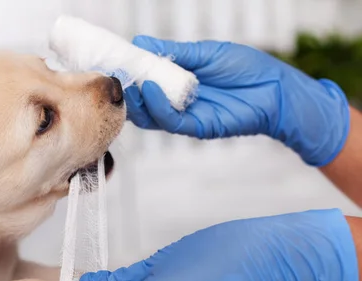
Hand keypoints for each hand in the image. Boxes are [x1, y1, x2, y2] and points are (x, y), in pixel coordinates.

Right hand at [125, 38, 349, 166]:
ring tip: (128, 83)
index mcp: (178, 82)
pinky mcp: (197, 127)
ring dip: (136, 101)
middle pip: (142, 102)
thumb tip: (140, 42)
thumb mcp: (205, 53)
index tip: (113, 61)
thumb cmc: (246, 68)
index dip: (129, 73)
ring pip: (150, 116)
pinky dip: (157, 107)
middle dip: (126, 90)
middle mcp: (177, 101)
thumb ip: (174, 52)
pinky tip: (152, 90)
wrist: (277, 89)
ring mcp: (186, 116)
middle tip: (113, 75)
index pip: (145, 81)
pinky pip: (169, 121)